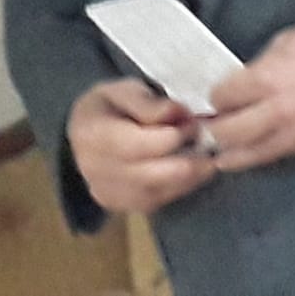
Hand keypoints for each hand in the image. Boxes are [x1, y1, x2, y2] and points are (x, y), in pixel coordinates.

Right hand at [66, 79, 214, 213]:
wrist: (86, 133)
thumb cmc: (110, 105)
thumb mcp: (124, 89)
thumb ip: (148, 103)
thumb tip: (179, 113)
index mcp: (92, 134)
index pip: (138, 145)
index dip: (172, 137)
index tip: (194, 123)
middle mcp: (94, 170)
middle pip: (150, 175)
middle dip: (186, 159)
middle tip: (208, 143)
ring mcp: (106, 193)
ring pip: (158, 192)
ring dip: (188, 176)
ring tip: (206, 156)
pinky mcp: (121, 206)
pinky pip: (157, 201)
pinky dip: (180, 187)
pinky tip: (193, 171)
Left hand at [205, 15, 294, 172]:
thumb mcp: (292, 39)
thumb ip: (265, 62)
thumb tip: (249, 78)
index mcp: (268, 78)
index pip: (224, 96)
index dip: (215, 97)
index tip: (215, 97)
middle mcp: (275, 111)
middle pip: (228, 132)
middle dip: (212, 132)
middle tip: (206, 129)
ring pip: (250, 154)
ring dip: (229, 155)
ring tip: (218, 156)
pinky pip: (277, 156)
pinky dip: (258, 158)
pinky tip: (248, 157)